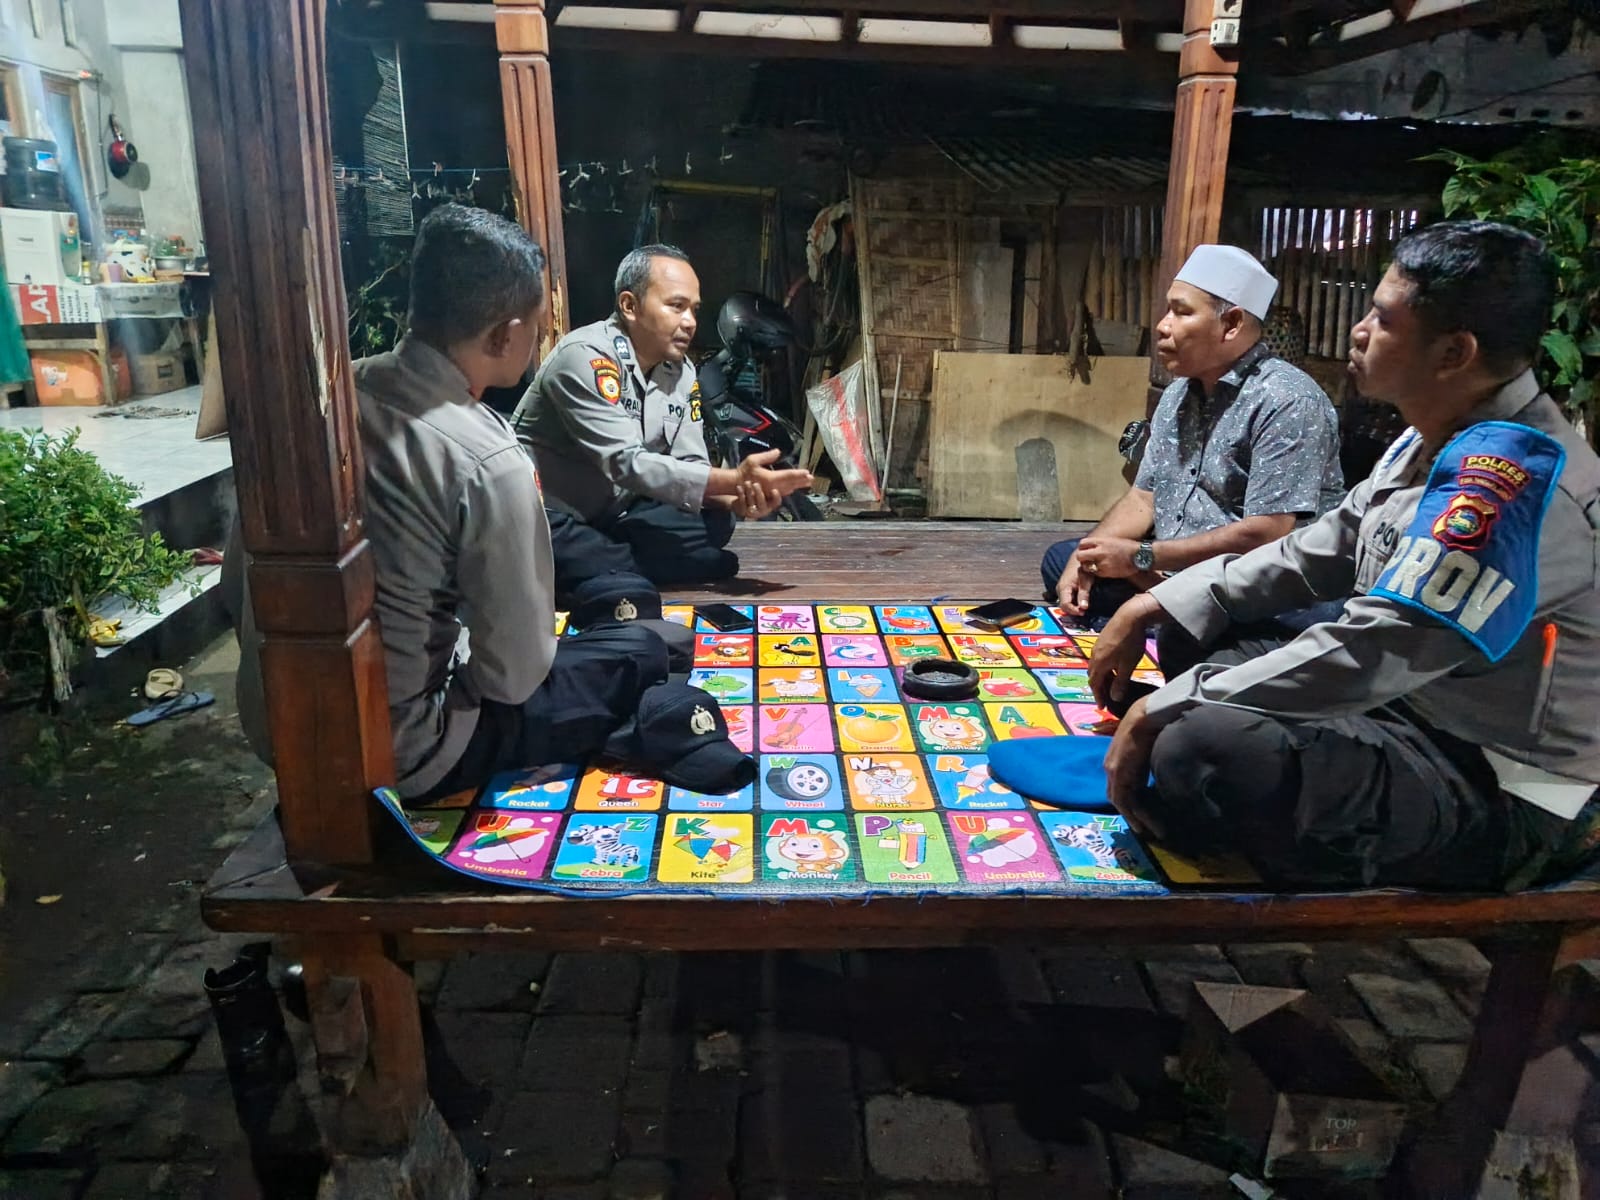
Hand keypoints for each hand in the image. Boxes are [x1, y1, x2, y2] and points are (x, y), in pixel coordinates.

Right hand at [738, 448, 811, 501]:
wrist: (736, 484)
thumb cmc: (744, 471)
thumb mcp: (753, 460)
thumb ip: (767, 456)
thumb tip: (778, 452)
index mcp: (770, 478)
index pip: (788, 475)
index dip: (798, 474)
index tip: (807, 472)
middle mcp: (773, 486)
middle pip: (790, 483)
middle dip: (801, 481)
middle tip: (811, 479)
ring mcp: (771, 492)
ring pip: (787, 488)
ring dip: (797, 485)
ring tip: (806, 483)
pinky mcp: (768, 494)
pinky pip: (782, 492)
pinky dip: (789, 489)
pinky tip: (793, 487)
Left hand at [738, 478, 783, 519]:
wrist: (740, 501)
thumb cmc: (754, 491)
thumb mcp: (764, 484)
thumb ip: (771, 477)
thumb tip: (777, 458)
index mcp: (770, 503)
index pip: (776, 502)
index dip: (776, 497)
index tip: (774, 490)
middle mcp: (763, 509)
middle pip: (762, 503)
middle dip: (759, 493)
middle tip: (755, 484)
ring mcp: (752, 511)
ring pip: (752, 503)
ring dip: (749, 492)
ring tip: (747, 483)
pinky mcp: (743, 511)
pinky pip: (742, 503)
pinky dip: (740, 495)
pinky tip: (739, 487)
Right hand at [1054, 550, 1094, 616]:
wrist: (1080, 559)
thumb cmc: (1083, 568)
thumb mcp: (1086, 581)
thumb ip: (1084, 594)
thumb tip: (1083, 607)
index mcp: (1063, 587)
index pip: (1065, 604)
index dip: (1073, 610)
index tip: (1082, 612)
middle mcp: (1060, 589)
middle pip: (1064, 606)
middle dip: (1073, 610)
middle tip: (1084, 612)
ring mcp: (1061, 590)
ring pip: (1065, 603)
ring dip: (1073, 607)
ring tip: (1083, 608)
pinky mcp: (1065, 590)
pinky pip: (1067, 600)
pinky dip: (1073, 604)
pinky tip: (1081, 603)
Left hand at [1076, 536, 1141, 579]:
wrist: (1141, 556)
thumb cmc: (1129, 547)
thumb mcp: (1113, 540)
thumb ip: (1101, 544)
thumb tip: (1091, 546)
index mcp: (1101, 541)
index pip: (1082, 543)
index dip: (1082, 548)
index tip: (1086, 551)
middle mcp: (1100, 551)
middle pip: (1080, 556)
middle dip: (1082, 559)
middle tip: (1087, 561)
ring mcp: (1102, 562)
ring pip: (1085, 566)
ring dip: (1088, 567)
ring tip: (1095, 567)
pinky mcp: (1106, 572)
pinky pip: (1095, 574)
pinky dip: (1097, 573)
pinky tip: (1104, 571)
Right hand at [1089, 594, 1159, 707]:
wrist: (1130, 616)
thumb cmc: (1130, 642)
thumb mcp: (1128, 665)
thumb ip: (1121, 682)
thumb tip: (1114, 698)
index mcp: (1099, 664)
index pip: (1095, 684)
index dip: (1098, 696)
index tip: (1102, 706)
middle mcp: (1094, 656)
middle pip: (1092, 675)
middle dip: (1097, 687)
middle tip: (1105, 696)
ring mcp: (1097, 646)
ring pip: (1095, 665)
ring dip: (1100, 676)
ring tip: (1108, 682)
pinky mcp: (1102, 638)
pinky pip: (1098, 657)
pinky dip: (1102, 666)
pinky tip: (1112, 666)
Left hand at [1104, 695, 1162, 837]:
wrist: (1147, 715)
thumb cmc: (1152, 724)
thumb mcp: (1147, 746)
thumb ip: (1147, 759)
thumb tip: (1158, 768)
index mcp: (1116, 758)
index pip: (1120, 786)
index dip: (1131, 801)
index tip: (1144, 814)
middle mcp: (1111, 767)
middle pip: (1117, 797)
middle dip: (1131, 814)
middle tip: (1146, 829)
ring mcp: (1113, 772)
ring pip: (1122, 803)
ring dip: (1136, 819)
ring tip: (1150, 833)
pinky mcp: (1120, 776)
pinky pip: (1127, 802)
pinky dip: (1137, 816)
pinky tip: (1149, 827)